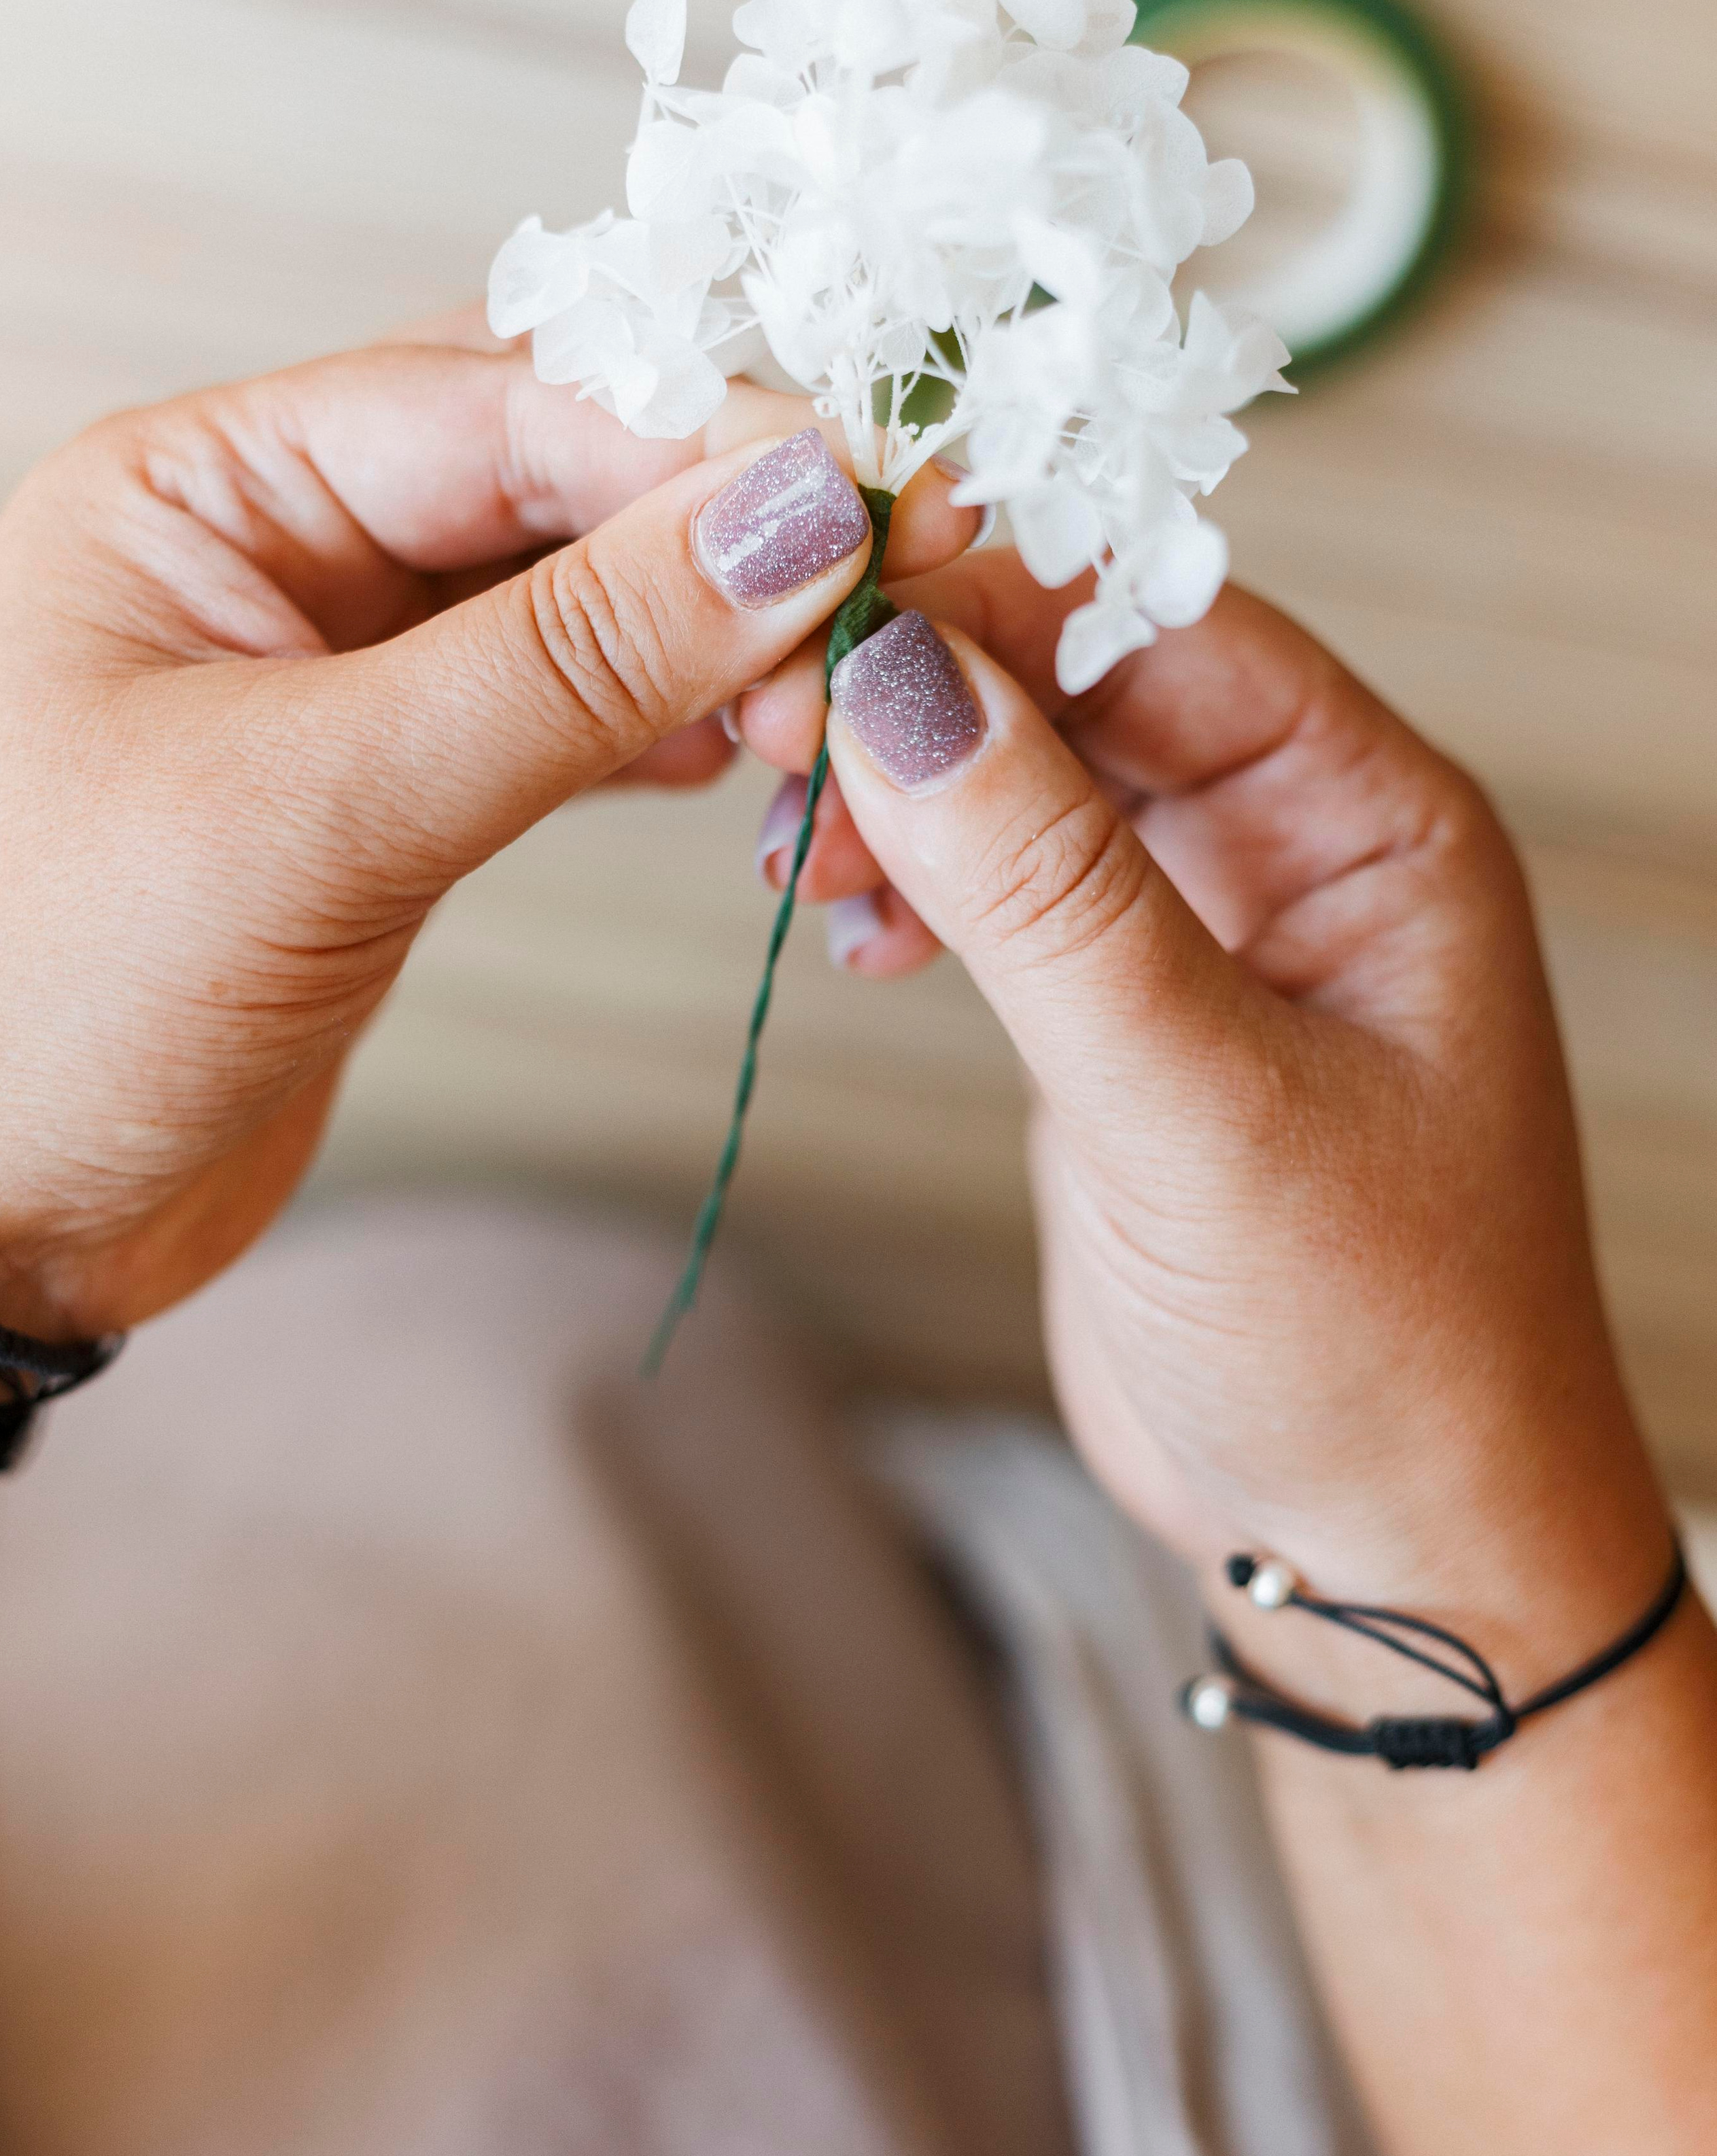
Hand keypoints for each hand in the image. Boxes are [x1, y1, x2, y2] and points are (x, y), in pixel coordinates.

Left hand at [0, 331, 970, 1340]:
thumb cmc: (55, 1008)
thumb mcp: (320, 813)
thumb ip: (567, 664)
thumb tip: (795, 524)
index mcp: (203, 486)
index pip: (500, 400)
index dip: (697, 440)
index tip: (867, 500)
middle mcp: (277, 545)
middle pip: (558, 467)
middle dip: (724, 525)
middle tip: (889, 588)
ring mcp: (347, 666)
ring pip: (585, 592)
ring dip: (719, 634)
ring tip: (832, 702)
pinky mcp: (403, 785)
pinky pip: (575, 706)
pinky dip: (676, 724)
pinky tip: (754, 755)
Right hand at [741, 556, 1672, 1675]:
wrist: (1384, 1551)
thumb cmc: (1373, 1342)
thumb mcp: (1202, 1103)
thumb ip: (1050, 892)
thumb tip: (899, 684)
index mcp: (1371, 821)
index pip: (1161, 627)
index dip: (990, 604)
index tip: (826, 615)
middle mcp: (1295, 848)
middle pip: (1080, 690)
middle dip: (924, 699)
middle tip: (771, 737)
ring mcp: (1204, 934)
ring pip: (1024, 789)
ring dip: (901, 798)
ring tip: (795, 858)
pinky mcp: (1125, 1023)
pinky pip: (1002, 896)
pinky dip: (912, 890)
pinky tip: (848, 932)